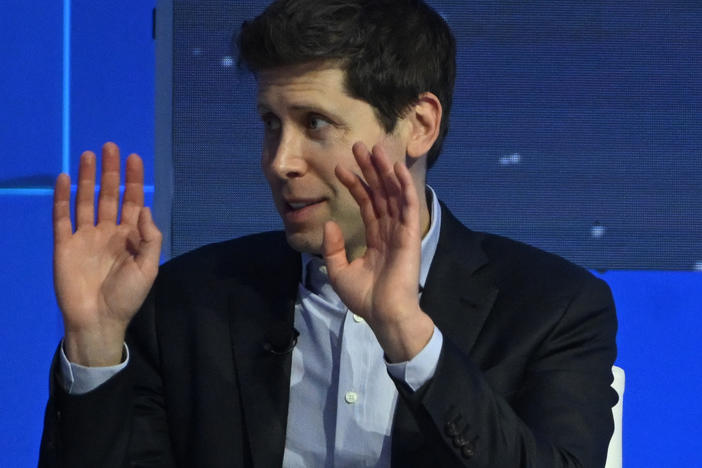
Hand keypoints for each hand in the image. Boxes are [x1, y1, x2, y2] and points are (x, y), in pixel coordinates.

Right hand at [53, 142, 161, 365]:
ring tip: (89, 155)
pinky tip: (64, 179)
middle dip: (110, 171)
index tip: (134, 158)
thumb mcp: (148, 268)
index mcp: (130, 236)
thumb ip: (150, 238)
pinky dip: (62, 198)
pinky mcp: (65, 244)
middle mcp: (108, 231)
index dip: (133, 180)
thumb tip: (145, 208)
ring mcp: (85, 236)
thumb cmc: (126, 296)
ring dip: (86, 178)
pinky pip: (62, 217)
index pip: (133, 201)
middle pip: (109, 194)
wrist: (97, 320)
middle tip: (110, 147)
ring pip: (86, 200)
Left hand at [322, 142, 433, 361]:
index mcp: (377, 238)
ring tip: (375, 149)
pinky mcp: (411, 236)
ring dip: (386, 171)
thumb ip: (334, 248)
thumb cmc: (366, 298)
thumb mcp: (340, 272)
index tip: (340, 168)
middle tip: (359, 146)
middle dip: (370, 170)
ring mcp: (401, 232)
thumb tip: (330, 223)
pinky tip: (397, 170)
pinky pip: (408, 207)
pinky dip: (404, 188)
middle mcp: (390, 231)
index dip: (355, 185)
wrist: (385, 315)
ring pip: (394, 195)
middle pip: (380, 193)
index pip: (366, 204)